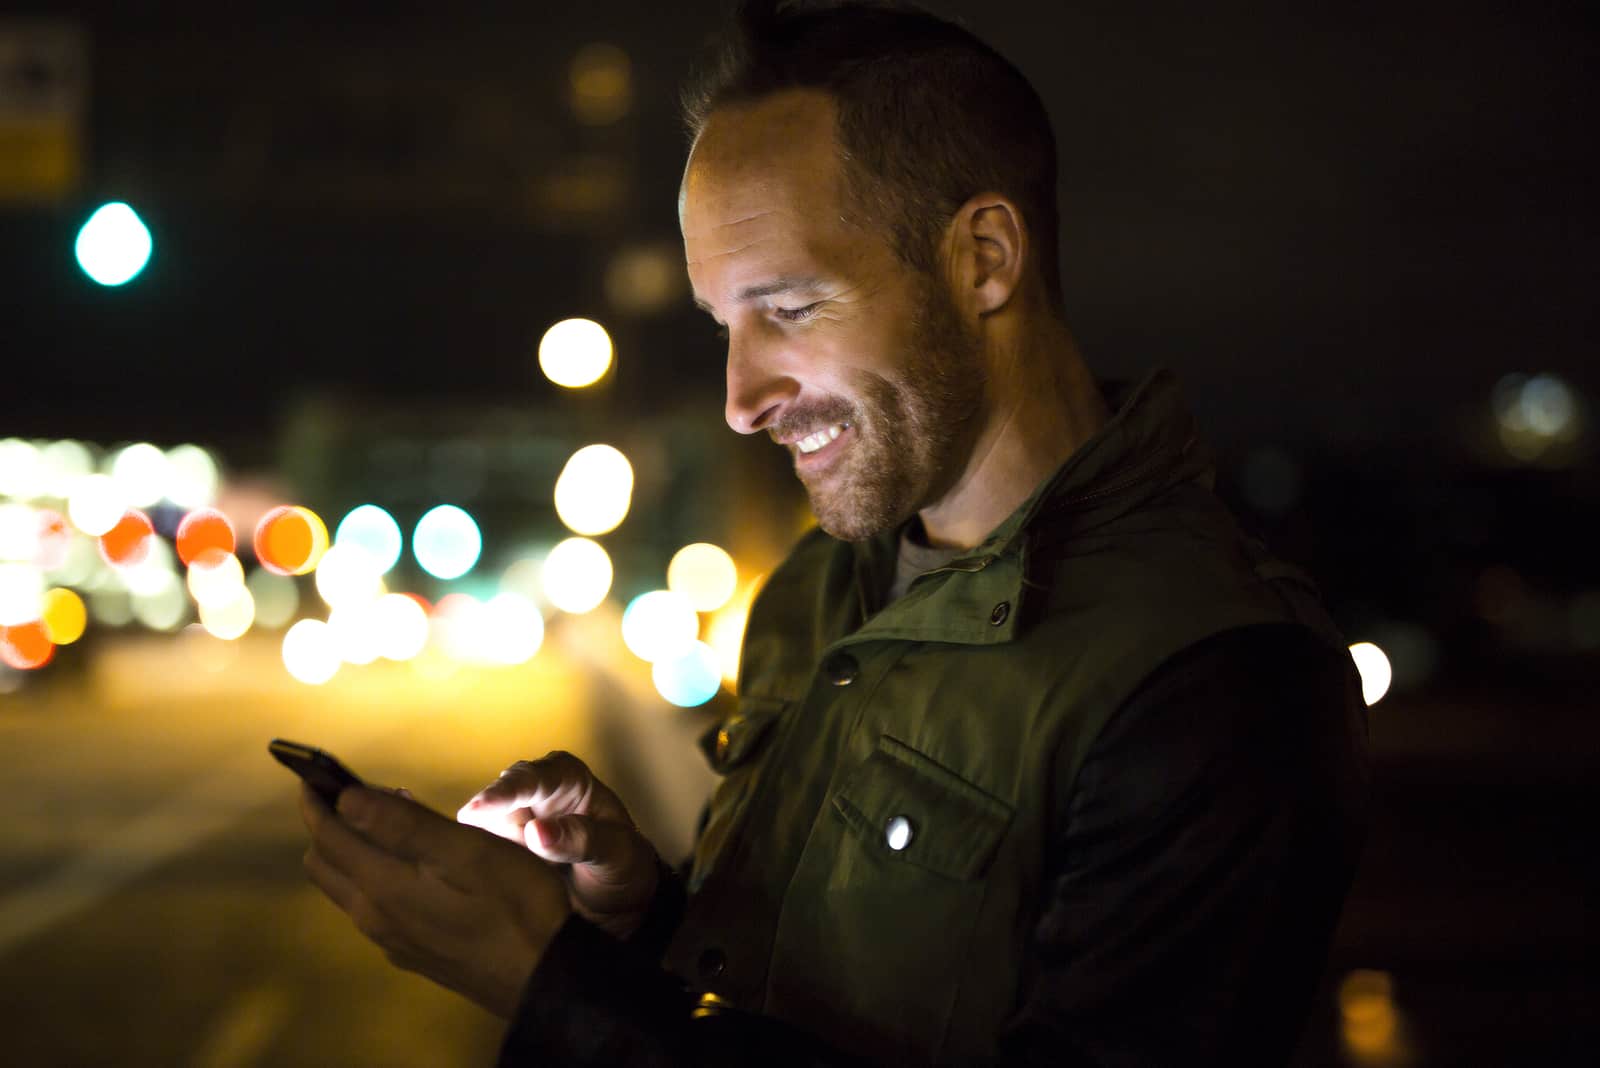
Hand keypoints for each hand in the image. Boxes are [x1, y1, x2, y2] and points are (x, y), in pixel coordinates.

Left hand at [300, 783, 571, 1018]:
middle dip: (327, 824)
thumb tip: (344, 798)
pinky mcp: (413, 952)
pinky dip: (373, 874)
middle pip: (324, 865)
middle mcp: (375, 917)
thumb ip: (401, 824)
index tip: (313, 771)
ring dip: (351, 849)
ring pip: (346, 888)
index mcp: (382, 887)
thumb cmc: (515, 902)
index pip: (327, 836)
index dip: (315, 800)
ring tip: (387, 819)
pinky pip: (371, 907)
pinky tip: (411, 865)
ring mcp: (393, 939)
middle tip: (356, 792)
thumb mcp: (465, 850)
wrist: (545, 976)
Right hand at [456, 751, 659, 939]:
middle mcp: (536, 791)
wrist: (619, 900)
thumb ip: (581, 840)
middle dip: (480, 820)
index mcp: (568, 778)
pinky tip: (471, 878)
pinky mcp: (502, 846)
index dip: (501, 795)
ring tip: (475, 867)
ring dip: (476, 845)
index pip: (531, 779)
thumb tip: (536, 831)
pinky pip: (479, 850)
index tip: (475, 812)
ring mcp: (515, 818)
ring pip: (481, 827)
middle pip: (496, 799)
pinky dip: (475, 862)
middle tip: (464, 845)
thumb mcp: (616, 853)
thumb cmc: (624, 865)